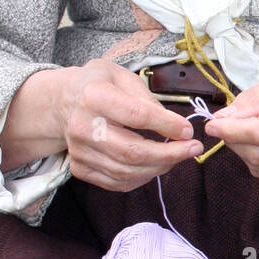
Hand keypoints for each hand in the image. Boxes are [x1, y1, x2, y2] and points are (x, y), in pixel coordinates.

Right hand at [63, 58, 203, 191]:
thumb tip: (176, 126)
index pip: (137, 116)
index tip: (188, 130)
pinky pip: (117, 183)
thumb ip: (148, 99)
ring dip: (159, 168)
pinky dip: (142, 178)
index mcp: (94, 96)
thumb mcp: (123, 76)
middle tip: (193, 149)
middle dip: (170, 154)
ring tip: (177, 156)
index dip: (166, 125)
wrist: (64, 102)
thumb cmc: (100, 85)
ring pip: (126, 172)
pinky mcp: (79, 168)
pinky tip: (155, 165)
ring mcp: (79, 151)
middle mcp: (82, 126)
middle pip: (132, 151)